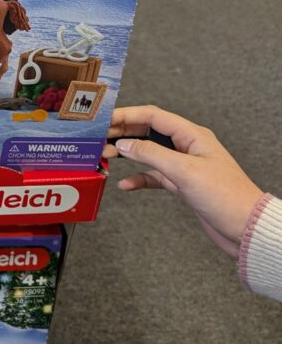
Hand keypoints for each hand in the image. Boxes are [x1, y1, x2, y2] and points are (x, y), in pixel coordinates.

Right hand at [105, 106, 261, 257]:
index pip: (153, 116)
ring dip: (128, 154)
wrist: (245, 228)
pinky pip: (154, 176)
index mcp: (192, 135)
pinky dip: (138, 179)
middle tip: (99, 137)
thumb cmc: (226, 197)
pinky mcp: (182, 184)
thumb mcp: (185, 171)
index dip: (127, 115)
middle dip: (123, 133)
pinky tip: (125, 184)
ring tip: (106, 155)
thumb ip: (152, 154)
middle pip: (148, 131)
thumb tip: (125, 144)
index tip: (105, 119)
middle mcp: (187, 147)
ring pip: (149, 154)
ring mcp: (184, 166)